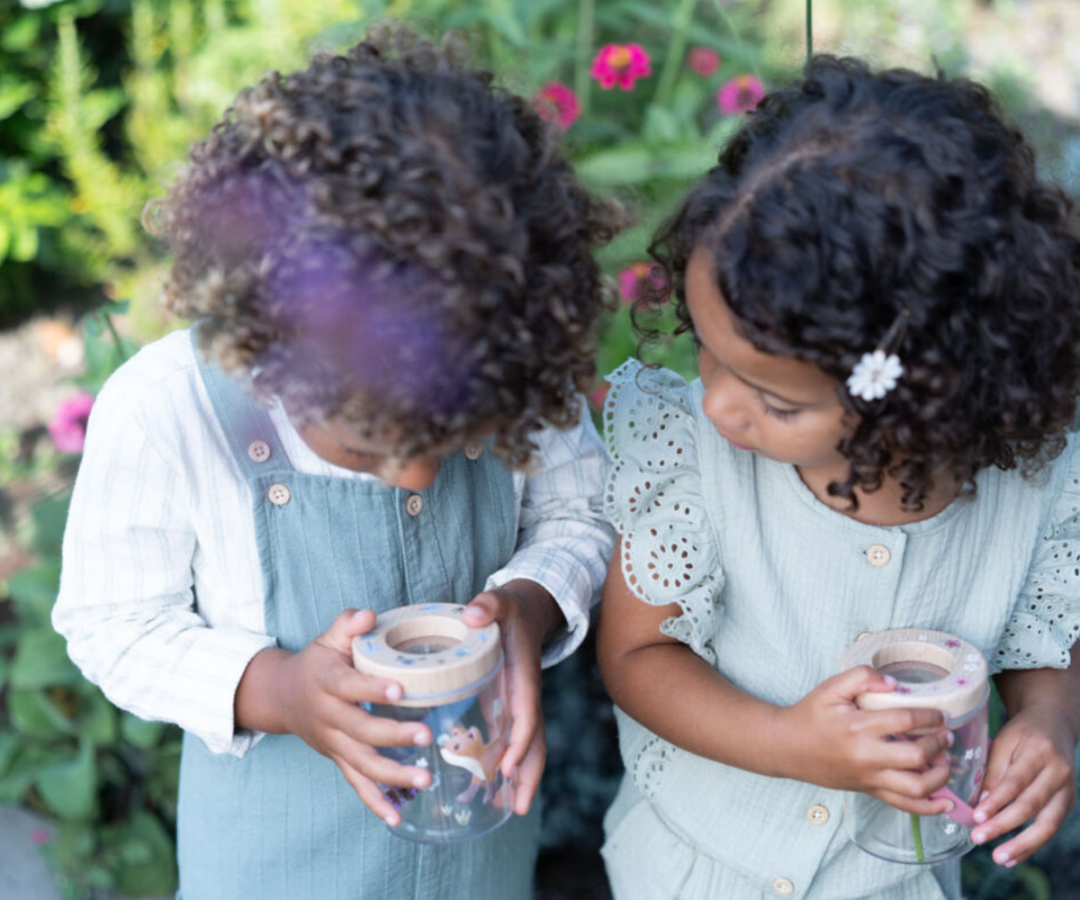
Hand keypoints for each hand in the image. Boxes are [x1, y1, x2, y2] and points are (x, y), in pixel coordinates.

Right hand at [254, 609, 434, 825]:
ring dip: (393, 775)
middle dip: (394, 735)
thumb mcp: (327, 638)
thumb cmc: (317, 662)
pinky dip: (375, 802)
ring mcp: (332, 742)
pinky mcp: (338, 759)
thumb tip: (368, 614)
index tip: (400, 689)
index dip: (372, 688)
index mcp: (327, 681)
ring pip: (361, 763)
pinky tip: (397, 818)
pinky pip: (356, 784)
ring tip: (426, 778)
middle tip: (428, 735)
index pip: (349, 686)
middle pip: (360, 730)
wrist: (282, 696)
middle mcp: (328, 716)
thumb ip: (347, 624)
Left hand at [462, 581, 558, 815]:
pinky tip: (487, 790)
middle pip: (534, 743)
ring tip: (503, 810)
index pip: (527, 715)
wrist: (524, 609)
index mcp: (523, 678)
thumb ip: (488, 604)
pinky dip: (502, 767)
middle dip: (530, 775)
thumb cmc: (509, 609)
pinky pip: (508, 742)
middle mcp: (524, 697)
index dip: (521, 742)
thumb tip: (473, 613)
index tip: (509, 767)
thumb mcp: (500, 602)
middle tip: (519, 808)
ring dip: (519, 779)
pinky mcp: (506, 707)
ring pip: (524, 748)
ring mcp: (517, 705)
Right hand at [777, 666, 954, 815]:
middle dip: (939, 744)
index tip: (940, 714)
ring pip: (916, 788)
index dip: (930, 716)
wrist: (786, 747)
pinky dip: (929, 808)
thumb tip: (895, 683)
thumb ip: (862, 677)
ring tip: (944, 761)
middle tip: (945, 735)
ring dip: (940, 776)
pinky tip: (944, 802)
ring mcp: (868, 778)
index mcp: (858, 727)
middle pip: (917, 756)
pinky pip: (903, 806)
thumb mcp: (831, 687)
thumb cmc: (809, 715)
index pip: (906, 721)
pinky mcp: (868, 790)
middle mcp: (866, 756)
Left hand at [970, 705, 1076, 865]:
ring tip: (999, 858)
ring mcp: (1068, 790)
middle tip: (978, 838)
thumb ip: (993, 771)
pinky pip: (1051, 828)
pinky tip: (1014, 856)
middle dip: (1004, 825)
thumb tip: (980, 803)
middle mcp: (1059, 773)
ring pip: (1047, 824)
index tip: (976, 817)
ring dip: (1022, 844)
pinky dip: (1032, 844)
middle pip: (1031, 805)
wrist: (1055, 725)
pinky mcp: (1069, 803)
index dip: (997, 801)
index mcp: (1040, 752)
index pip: (1016, 782)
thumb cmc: (1023, 733)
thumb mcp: (1004, 741)